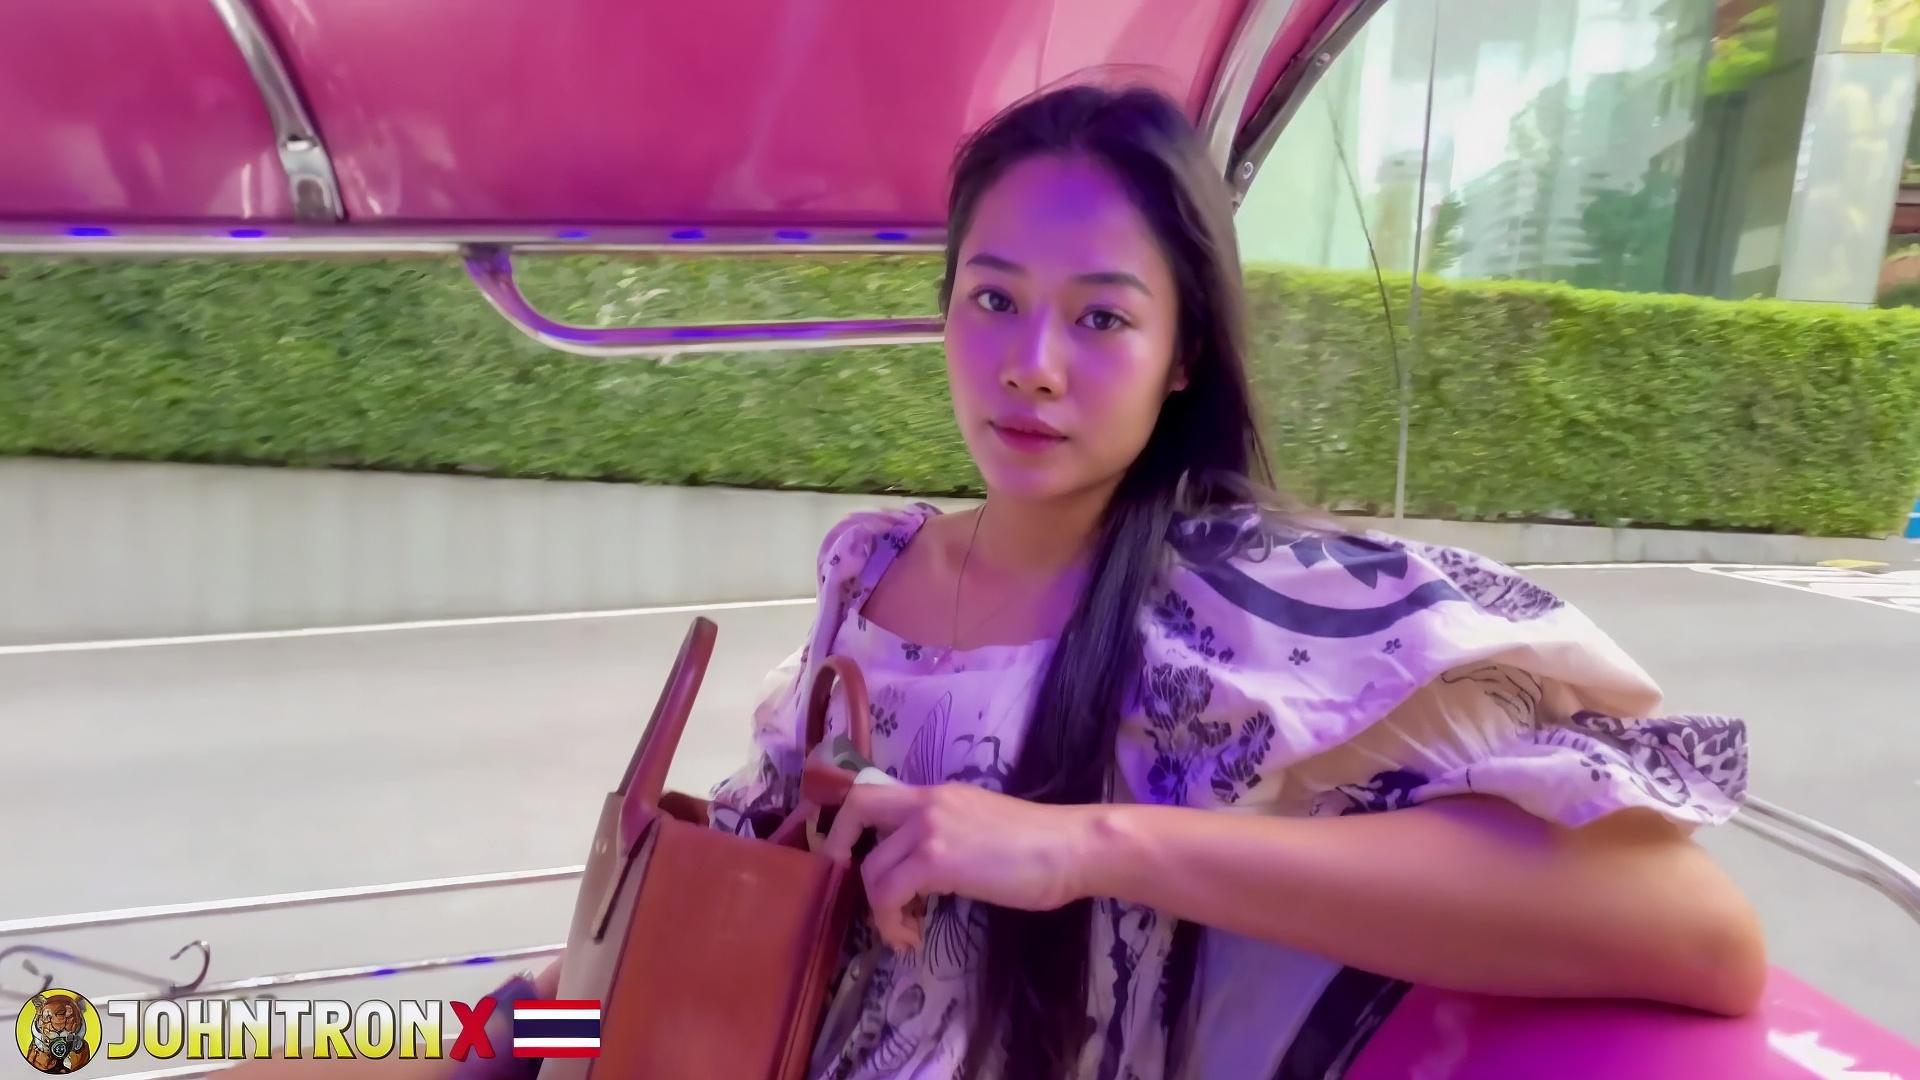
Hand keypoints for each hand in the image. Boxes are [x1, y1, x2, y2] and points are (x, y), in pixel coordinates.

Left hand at [819, 782, 1098, 951]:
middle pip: (857, 809)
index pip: (873, 789)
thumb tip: (923, 867)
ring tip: (904, 931)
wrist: (1069, 848)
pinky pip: (889, 894)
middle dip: (837, 846)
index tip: (844, 851)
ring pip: (872, 868)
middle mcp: (926, 803)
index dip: (847, 817)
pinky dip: (892, 922)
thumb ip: (946, 833)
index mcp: (936, 794)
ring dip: (879, 909)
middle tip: (847, 880)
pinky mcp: (937, 860)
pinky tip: (912, 938)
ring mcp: (929, 829)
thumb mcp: (979, 825)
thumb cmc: (1038, 844)